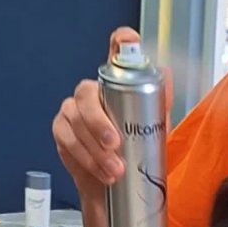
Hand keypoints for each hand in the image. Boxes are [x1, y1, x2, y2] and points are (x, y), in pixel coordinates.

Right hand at [52, 28, 171, 198]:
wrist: (113, 187)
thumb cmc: (133, 153)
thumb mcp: (153, 130)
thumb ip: (159, 102)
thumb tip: (166, 73)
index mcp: (116, 86)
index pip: (116, 54)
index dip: (121, 42)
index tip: (128, 39)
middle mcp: (91, 93)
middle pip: (87, 93)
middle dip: (100, 121)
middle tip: (115, 143)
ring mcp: (73, 110)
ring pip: (76, 121)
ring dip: (95, 147)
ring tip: (114, 167)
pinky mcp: (61, 131)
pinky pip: (68, 140)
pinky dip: (86, 158)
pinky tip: (101, 170)